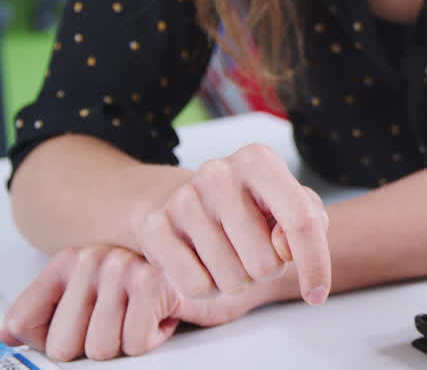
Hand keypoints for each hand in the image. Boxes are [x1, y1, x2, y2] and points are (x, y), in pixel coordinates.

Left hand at [0, 245, 262, 361]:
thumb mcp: (95, 295)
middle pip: (63, 347)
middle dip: (99, 346)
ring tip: (150, 315)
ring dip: (130, 342)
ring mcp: (124, 268)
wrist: (226, 267)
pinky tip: (169, 314)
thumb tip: (8, 337)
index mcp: (71, 258)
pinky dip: (155, 337)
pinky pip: (134, 343)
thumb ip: (50, 309)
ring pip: (100, 348)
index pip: (22, 323)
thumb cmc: (162, 287)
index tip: (86, 326)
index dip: (53, 340)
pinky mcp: (155, 284)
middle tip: (128, 322)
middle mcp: (93, 258)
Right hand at [129, 143, 330, 304]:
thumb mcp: (291, 204)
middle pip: (266, 260)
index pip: (300, 220)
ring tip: (229, 255)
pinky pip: (197, 287)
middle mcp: (218, 172)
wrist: (186, 201)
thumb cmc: (252, 206)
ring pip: (232, 279)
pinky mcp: (155, 228)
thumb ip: (309, 222)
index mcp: (258, 160)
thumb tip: (283, 247)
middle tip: (253, 251)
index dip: (315, 264)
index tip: (317, 296)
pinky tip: (204, 265)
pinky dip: (208, 289)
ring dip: (238, 280)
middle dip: (267, 270)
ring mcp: (183, 199)